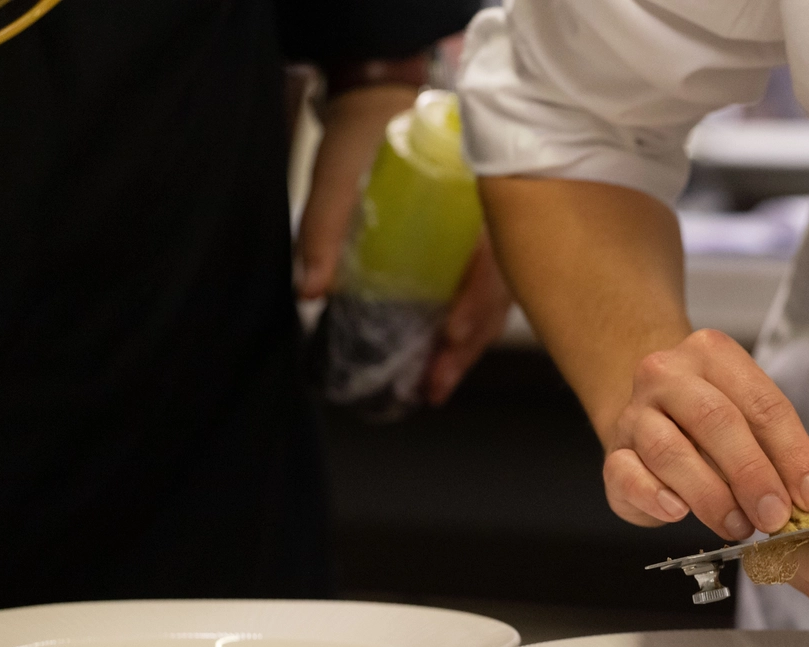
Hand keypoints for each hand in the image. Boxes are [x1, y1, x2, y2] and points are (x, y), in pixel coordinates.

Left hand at [295, 85, 510, 405]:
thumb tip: (311, 288)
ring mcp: (484, 236)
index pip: (492, 260)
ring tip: (435, 386)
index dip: (476, 303)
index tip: (451, 335)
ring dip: (467, 347)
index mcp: (473, 197)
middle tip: (435, 385)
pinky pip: (483, 294)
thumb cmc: (364, 129)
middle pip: (497, 294)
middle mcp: (489, 221)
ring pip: (493, 301)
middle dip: (468, 344)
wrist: (376, 98)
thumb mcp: (337, 172)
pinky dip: (465, 329)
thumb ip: (324, 227)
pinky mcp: (469, 248)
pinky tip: (444, 356)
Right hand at [603, 329, 808, 539]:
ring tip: (739, 526)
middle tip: (776, 517)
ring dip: (711, 496)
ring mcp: (634, 412)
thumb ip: (780, 452)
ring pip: (670, 451)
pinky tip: (678, 513)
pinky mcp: (612, 452)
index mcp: (713, 355)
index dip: (793, 455)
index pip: (763, 404)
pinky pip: (627, 474)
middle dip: (753, 475)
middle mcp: (668, 375)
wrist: (646, 414)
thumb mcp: (749, 419)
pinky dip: (655, 497)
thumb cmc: (709, 422)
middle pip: (716, 421)